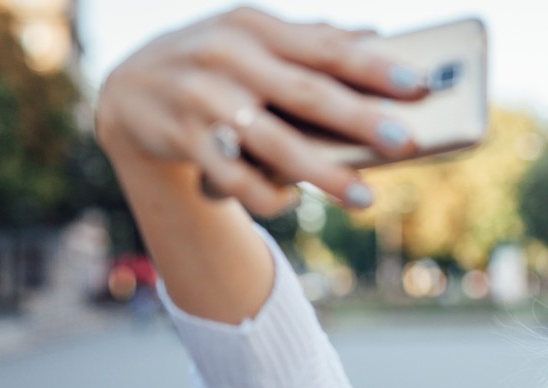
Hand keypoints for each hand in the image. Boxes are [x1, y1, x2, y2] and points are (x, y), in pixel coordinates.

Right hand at [95, 7, 427, 215]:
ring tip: (365, 197)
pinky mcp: (181, 140)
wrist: (128, 88)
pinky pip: (234, 178)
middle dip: (359, 120)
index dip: (374, 67)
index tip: (419, 85)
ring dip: (323, 174)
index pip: (324, 47)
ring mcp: (201, 98)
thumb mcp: (254, 38)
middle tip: (406, 143)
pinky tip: (292, 202)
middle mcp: (227, 56)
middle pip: (306, 94)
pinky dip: (266, 194)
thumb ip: (311, 41)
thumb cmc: (217, 62)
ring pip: (273, 143)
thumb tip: (377, 38)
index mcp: (254, 25)